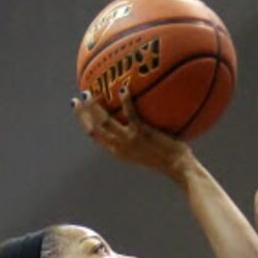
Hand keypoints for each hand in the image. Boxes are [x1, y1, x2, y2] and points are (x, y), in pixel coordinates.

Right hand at [73, 86, 195, 180]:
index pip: (95, 136)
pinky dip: (125, 102)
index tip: (78, 108)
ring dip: (94, 107)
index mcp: (118, 151)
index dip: (83, 121)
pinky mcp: (142, 133)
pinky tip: (124, 89)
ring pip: (104, 122)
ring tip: (90, 92)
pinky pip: (129, 114)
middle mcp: (120, 147)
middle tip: (78, 98)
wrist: (179, 168)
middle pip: (93, 129)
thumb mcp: (148, 149)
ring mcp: (130, 140)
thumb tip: (138, 119)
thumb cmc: (169, 159)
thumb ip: (139, 136)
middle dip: (82, 114)